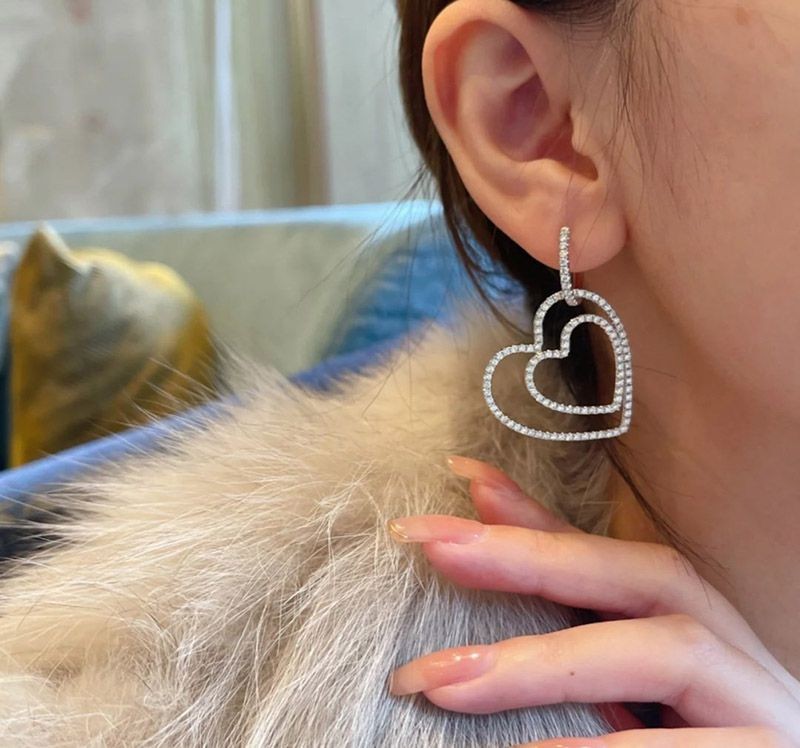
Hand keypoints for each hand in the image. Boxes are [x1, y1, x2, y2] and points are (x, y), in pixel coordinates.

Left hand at [385, 455, 799, 746]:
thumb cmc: (685, 739)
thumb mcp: (622, 679)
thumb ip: (565, 604)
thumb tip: (485, 518)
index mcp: (700, 627)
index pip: (615, 555)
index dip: (535, 519)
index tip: (460, 482)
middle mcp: (736, 653)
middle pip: (653, 574)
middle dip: (539, 555)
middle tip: (438, 545)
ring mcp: (761, 707)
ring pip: (673, 652)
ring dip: (550, 661)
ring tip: (443, 680)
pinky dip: (600, 747)